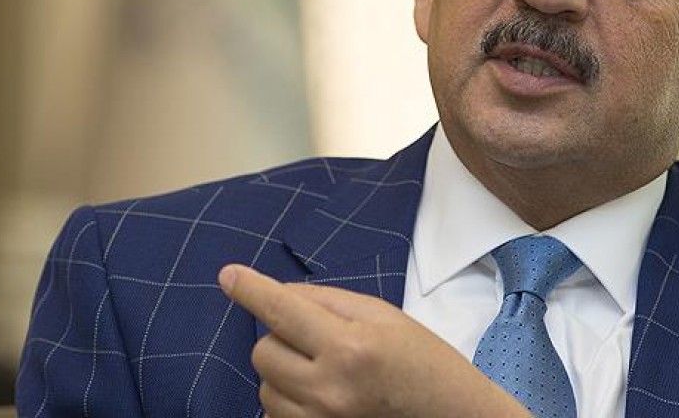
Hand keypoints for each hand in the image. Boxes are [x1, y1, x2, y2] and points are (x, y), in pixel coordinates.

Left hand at [218, 264, 530, 417]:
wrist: (450, 415)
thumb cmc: (422, 361)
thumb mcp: (383, 317)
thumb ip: (328, 301)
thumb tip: (278, 294)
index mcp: (350, 346)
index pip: (282, 310)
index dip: (250, 289)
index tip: (229, 276)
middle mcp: (329, 388)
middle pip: (263, 351)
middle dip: (280, 337)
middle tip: (316, 338)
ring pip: (265, 385)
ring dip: (283, 371)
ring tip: (325, 370)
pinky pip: (274, 413)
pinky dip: (288, 399)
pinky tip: (321, 393)